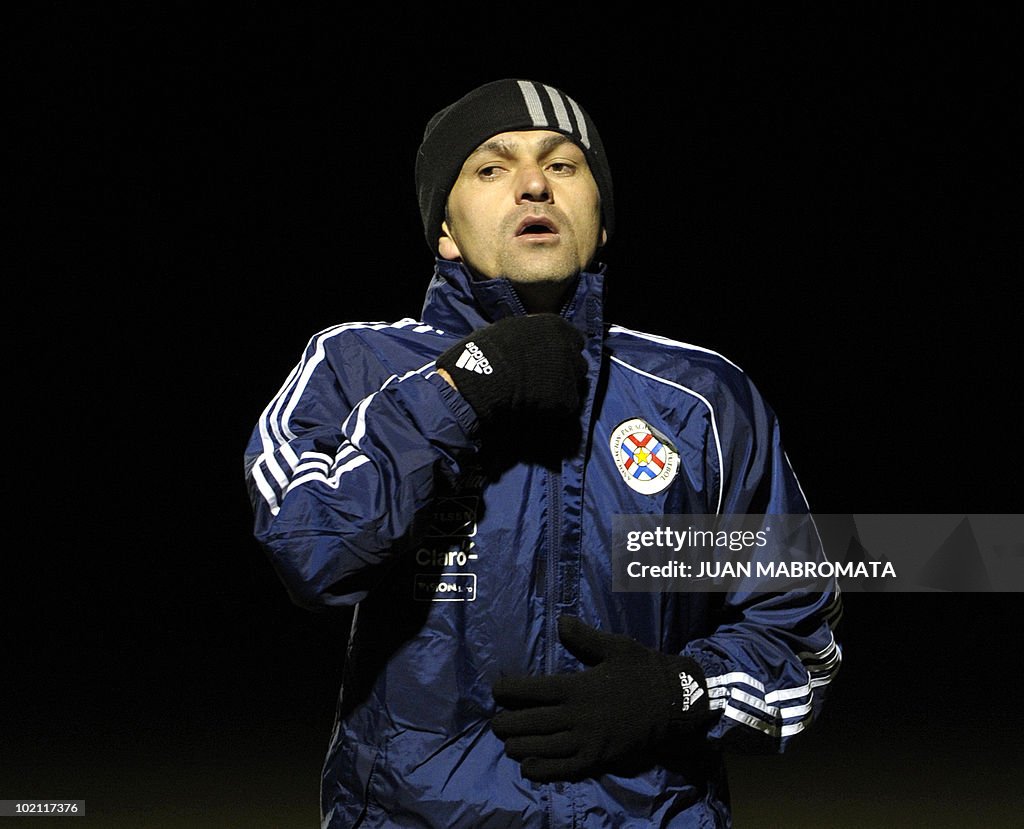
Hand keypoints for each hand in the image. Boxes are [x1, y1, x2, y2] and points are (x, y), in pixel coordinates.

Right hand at [435, 314, 585, 424]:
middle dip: (565, 371)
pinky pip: (566, 405)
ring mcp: (570, 374)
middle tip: (544, 380)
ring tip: (539, 396)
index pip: (573, 339)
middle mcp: (569, 347)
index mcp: (556, 326)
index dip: (561, 351)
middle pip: (577, 362)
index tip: (549, 360)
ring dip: (561, 389)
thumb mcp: (510, 329)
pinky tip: (536, 407)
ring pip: (574, 384)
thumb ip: (530, 334)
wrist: (483, 378)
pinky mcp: (567, 399)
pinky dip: (554, 409)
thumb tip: (530, 340)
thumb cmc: (488, 350)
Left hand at [491, 616, 710, 781]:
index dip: (508, 690)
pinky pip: (563, 768)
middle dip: (507, 722)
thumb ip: (584, 637)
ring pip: (542, 747)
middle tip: (496, 721)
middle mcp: (577, 715)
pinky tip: (528, 767)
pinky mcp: (597, 758)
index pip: (531, 690)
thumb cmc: (643, 670)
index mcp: (577, 686)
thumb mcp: (615, 646)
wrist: (673, 702)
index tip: (497, 689)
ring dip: (519, 745)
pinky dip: (542, 769)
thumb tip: (561, 622)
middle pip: (530, 722)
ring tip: (508, 741)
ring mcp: (587, 740)